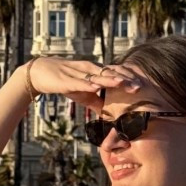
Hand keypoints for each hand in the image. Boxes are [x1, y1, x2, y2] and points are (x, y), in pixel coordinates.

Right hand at [22, 57, 148, 110]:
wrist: (41, 73)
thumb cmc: (65, 82)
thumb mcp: (84, 94)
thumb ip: (98, 102)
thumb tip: (112, 114)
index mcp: (95, 73)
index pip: (116, 75)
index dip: (129, 80)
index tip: (144, 86)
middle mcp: (90, 70)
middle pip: (111, 74)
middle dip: (126, 80)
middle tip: (140, 86)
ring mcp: (79, 74)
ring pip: (98, 77)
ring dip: (111, 81)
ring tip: (124, 84)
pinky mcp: (67, 80)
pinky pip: (80, 82)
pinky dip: (88, 85)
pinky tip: (97, 87)